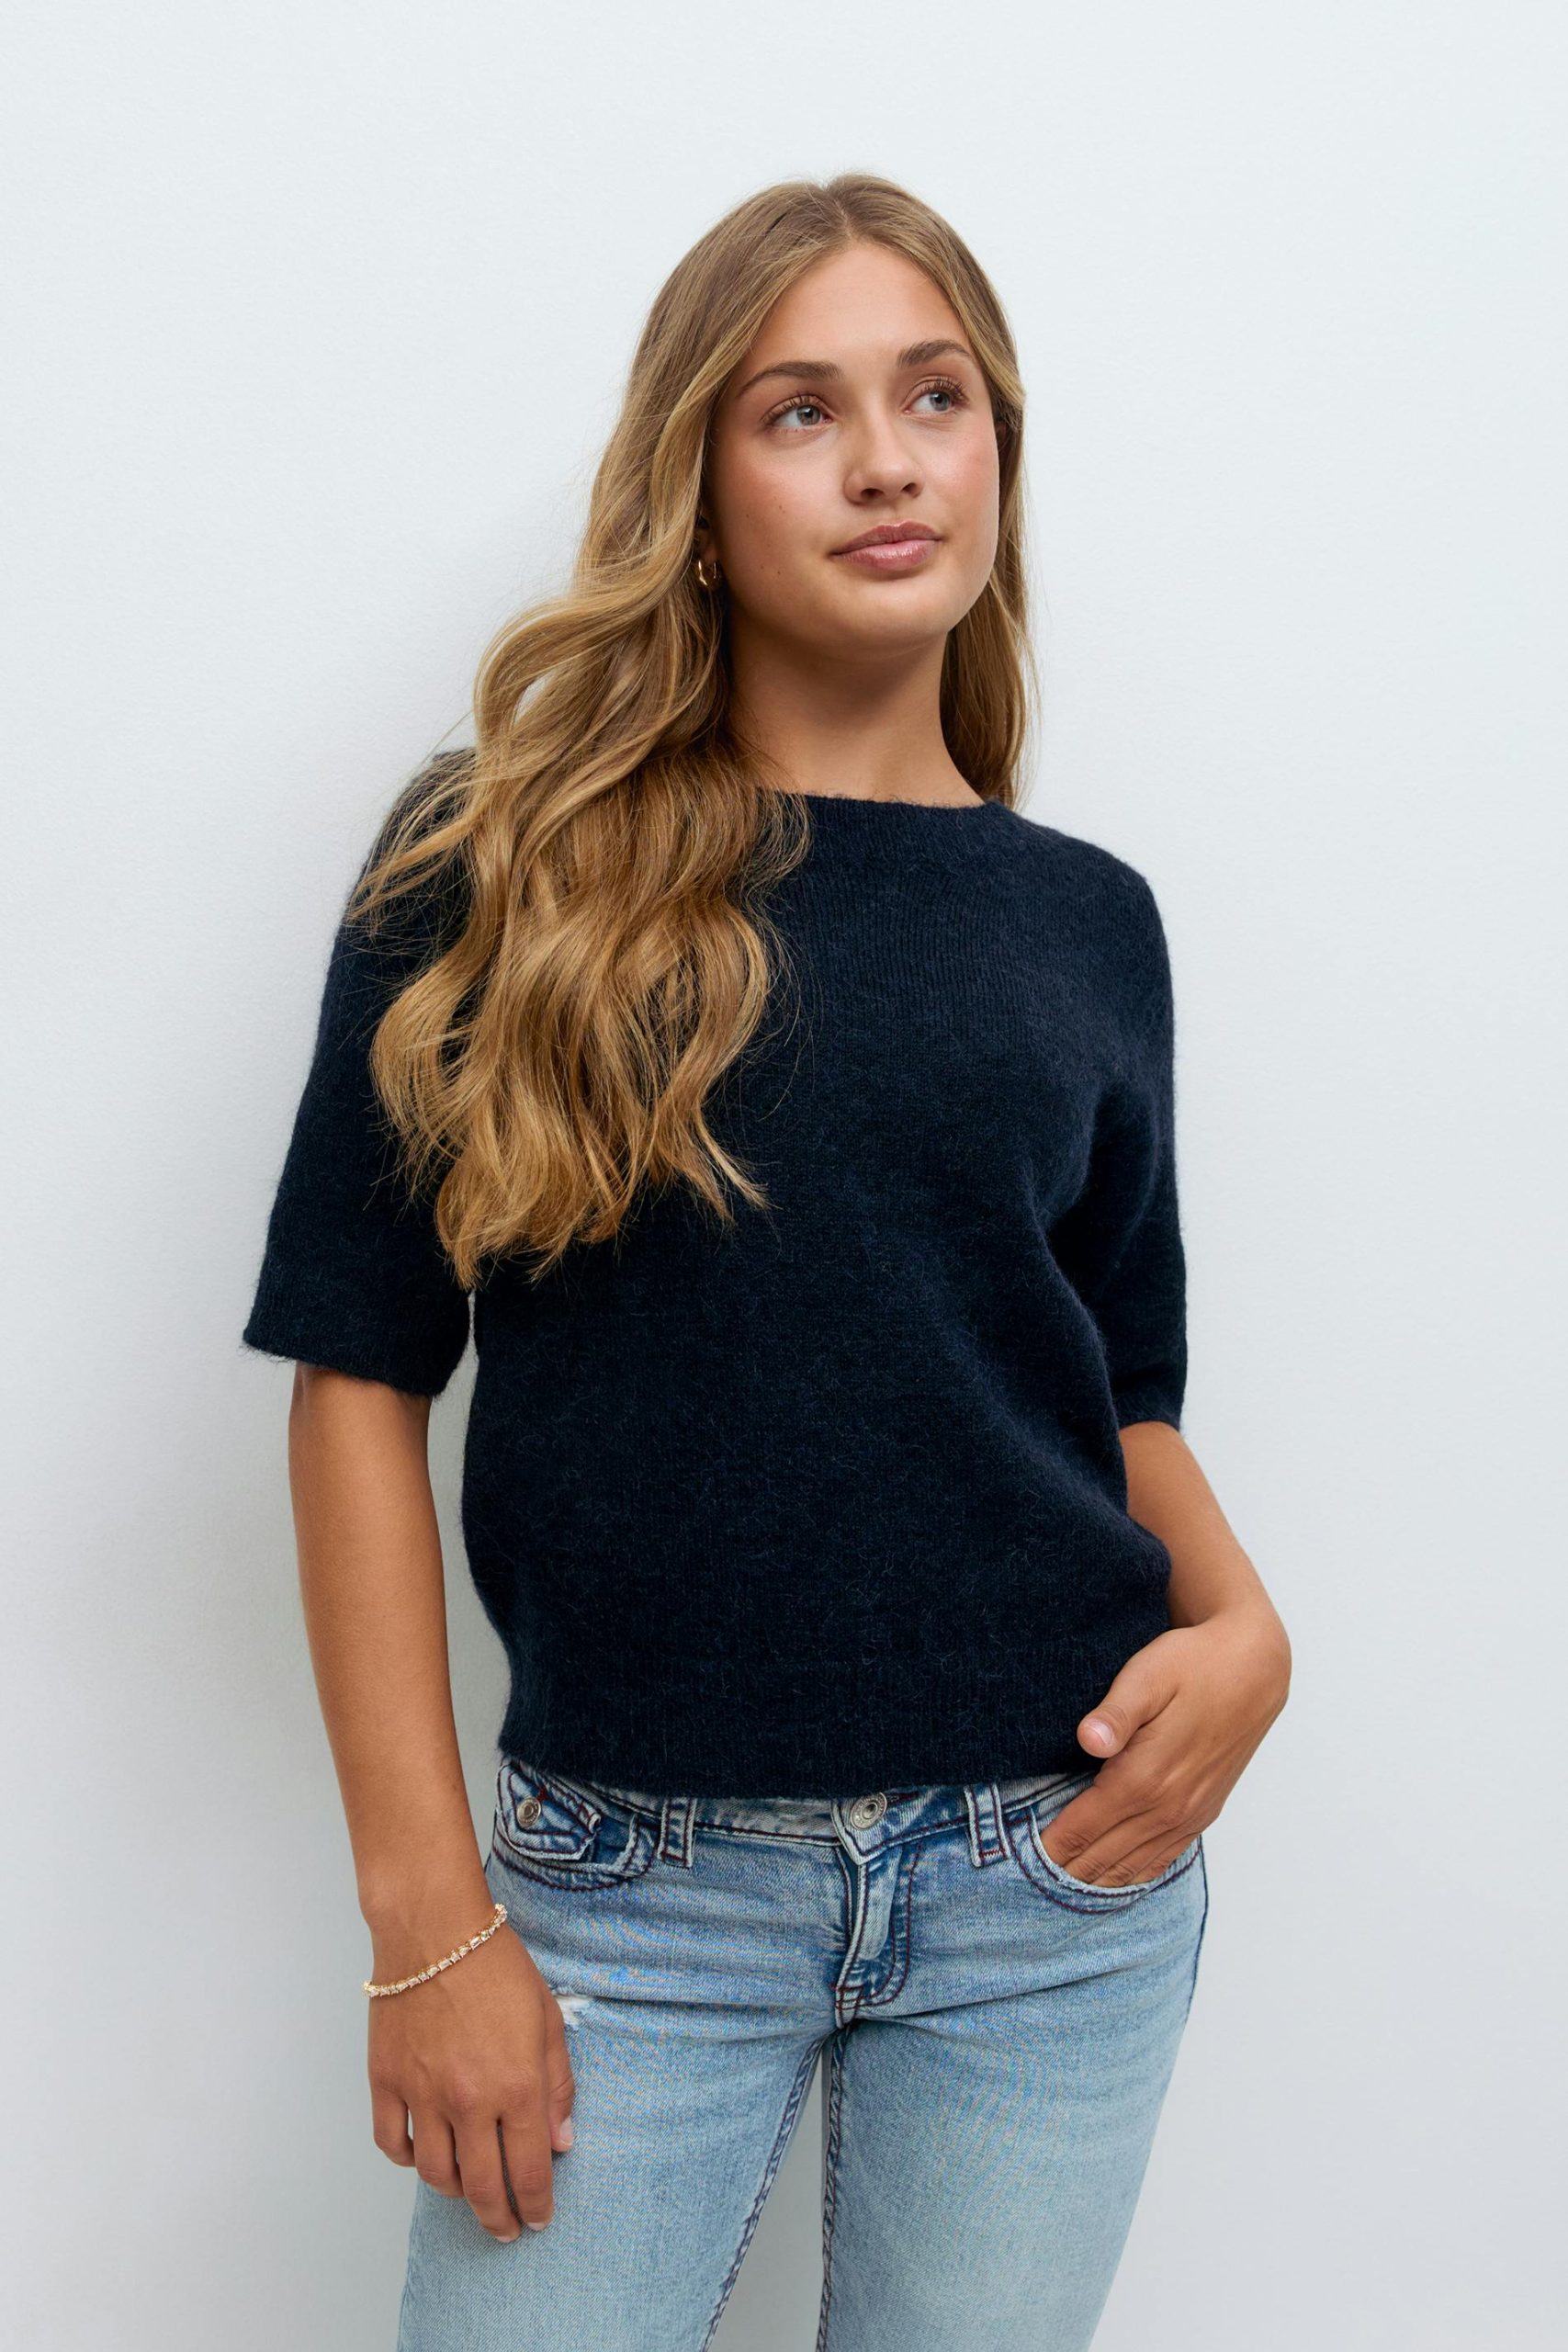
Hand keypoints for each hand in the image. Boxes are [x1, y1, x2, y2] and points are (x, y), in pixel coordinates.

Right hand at [367, 1891, 575, 2237]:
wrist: (434, 1930)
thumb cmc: (496, 1966)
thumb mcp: (546, 2019)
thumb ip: (557, 2085)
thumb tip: (560, 2142)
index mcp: (516, 2086)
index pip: (529, 2171)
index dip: (536, 2204)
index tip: (539, 2218)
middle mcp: (468, 2100)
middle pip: (482, 2188)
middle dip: (499, 2219)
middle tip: (507, 2230)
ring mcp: (422, 2095)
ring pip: (435, 2175)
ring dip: (456, 2193)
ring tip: (469, 2190)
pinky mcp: (386, 2082)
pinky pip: (393, 2143)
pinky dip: (409, 2160)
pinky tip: (425, 2156)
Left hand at [1040, 1604, 1290, 1887]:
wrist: (1253, 1669)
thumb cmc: (1193, 1665)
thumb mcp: (1148, 1675)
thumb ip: (1115, 1713)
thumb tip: (1086, 1739)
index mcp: (1144, 1778)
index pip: (1079, 1829)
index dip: (1044, 1849)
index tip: (1011, 1862)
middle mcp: (1167, 1808)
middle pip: (1100, 1859)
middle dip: (1061, 1872)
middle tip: (1021, 1882)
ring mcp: (1188, 1816)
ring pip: (1130, 1868)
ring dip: (1092, 1882)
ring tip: (1054, 1890)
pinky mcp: (1203, 1814)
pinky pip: (1161, 1861)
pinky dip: (1130, 1876)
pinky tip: (1110, 1881)